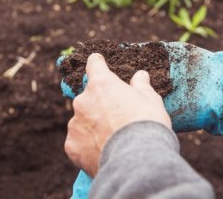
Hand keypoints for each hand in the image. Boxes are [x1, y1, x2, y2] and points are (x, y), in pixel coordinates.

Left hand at [64, 53, 170, 176]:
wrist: (137, 160)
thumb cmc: (146, 124)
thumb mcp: (150, 100)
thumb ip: (141, 85)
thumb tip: (140, 75)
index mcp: (102, 84)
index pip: (94, 65)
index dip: (97, 63)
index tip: (98, 61)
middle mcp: (83, 101)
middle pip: (89, 96)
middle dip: (100, 103)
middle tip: (117, 116)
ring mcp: (75, 124)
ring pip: (83, 119)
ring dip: (93, 124)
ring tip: (111, 138)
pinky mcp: (72, 146)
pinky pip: (78, 140)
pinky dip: (87, 143)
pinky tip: (102, 150)